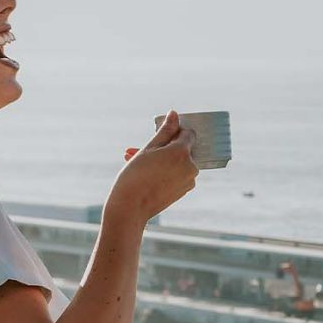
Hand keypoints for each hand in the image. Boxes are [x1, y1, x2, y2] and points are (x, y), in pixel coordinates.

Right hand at [108, 111, 197, 225]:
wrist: (131, 208)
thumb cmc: (136, 175)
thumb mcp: (148, 148)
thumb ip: (165, 131)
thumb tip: (175, 114)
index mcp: (183, 152)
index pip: (187, 133)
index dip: (173, 131)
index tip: (159, 135)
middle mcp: (191, 166)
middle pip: (180, 149)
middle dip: (161, 147)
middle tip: (136, 150)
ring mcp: (189, 180)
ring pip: (176, 162)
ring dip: (159, 159)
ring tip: (133, 160)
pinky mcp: (184, 190)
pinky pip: (176, 174)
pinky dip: (163, 171)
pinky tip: (143, 172)